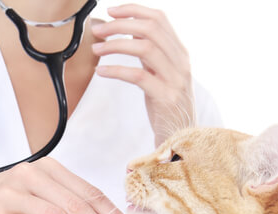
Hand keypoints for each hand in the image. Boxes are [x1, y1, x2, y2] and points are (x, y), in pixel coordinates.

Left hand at [91, 4, 194, 145]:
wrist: (181, 137)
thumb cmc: (165, 105)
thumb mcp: (161, 74)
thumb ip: (151, 54)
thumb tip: (129, 30)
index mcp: (179, 52)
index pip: (159, 19)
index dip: (134, 10)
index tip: (111, 11)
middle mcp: (180, 61)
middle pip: (150, 28)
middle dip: (120, 25)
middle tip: (98, 30)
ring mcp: (175, 79)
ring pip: (145, 48)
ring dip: (116, 45)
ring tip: (96, 49)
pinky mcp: (165, 97)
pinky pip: (138, 76)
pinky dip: (117, 70)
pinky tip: (101, 71)